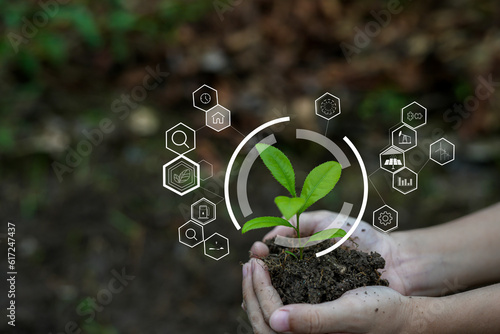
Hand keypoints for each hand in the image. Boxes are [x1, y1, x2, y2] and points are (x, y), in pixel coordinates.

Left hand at [242, 258, 412, 333]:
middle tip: (250, 260)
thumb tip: (274, 321)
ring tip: (255, 265)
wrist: (402, 315)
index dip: (259, 289)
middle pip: (263, 320)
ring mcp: (305, 333)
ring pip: (269, 317)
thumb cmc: (380, 312)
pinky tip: (270, 275)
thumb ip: (313, 320)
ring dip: (258, 290)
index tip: (256, 261)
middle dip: (252, 290)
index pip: (270, 318)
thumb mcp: (348, 313)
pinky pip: (281, 312)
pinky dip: (270, 293)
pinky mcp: (310, 324)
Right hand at [250, 210, 413, 294]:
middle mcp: (303, 272)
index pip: (273, 256)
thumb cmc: (361, 236)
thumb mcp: (326, 220)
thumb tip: (270, 236)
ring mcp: (313, 291)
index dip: (262, 254)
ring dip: (267, 290)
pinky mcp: (325, 307)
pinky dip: (287, 306)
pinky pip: (302, 308)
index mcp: (301, 252)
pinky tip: (276, 305)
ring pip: (282, 295)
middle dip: (260, 271)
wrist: (394, 259)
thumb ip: (298, 222)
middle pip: (272, 276)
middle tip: (254, 264)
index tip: (257, 250)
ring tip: (258, 283)